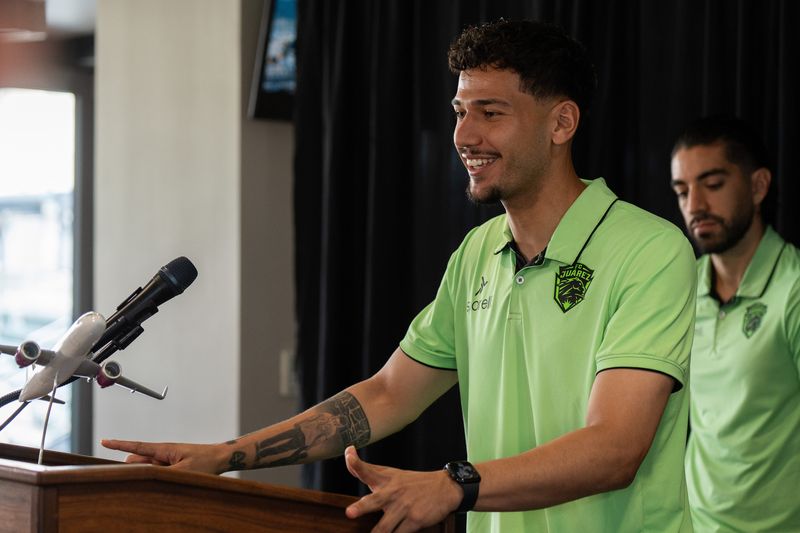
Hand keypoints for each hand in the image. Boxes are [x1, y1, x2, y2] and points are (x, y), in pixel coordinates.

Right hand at [101, 439, 223, 473]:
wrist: (220, 458)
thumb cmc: (205, 461)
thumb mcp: (184, 471)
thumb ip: (163, 474)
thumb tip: (146, 476)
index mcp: (164, 449)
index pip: (136, 446)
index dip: (119, 445)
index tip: (104, 441)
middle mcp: (163, 453)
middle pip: (137, 460)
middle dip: (132, 468)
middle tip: (135, 478)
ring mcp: (167, 460)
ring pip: (147, 468)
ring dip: (146, 474)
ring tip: (161, 477)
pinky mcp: (172, 466)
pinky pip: (156, 472)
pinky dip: (155, 477)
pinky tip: (164, 482)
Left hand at [344, 446, 461, 532]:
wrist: (445, 488)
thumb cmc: (412, 482)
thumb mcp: (391, 474)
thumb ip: (368, 470)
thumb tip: (348, 454)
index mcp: (386, 480)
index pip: (367, 470)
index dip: (356, 463)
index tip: (349, 455)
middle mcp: (393, 493)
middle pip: (374, 500)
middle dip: (361, 507)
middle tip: (350, 513)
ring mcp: (404, 507)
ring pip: (385, 527)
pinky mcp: (415, 520)